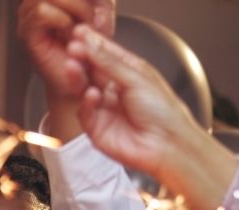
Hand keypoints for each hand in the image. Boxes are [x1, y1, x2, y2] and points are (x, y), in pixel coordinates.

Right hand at [17, 0, 114, 101]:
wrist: (85, 81)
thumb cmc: (92, 47)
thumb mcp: (101, 9)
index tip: (95, 6)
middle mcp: (35, 2)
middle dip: (80, 0)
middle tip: (92, 16)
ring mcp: (28, 16)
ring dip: (75, 8)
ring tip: (83, 26)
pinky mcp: (26, 34)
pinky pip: (43, 11)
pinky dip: (63, 19)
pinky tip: (70, 33)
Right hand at [65, 25, 203, 181]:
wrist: (167, 145)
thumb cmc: (163, 112)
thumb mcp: (137, 78)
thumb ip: (109, 62)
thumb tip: (89, 43)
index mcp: (128, 74)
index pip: (105, 54)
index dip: (92, 44)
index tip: (78, 34)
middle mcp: (115, 90)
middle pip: (91, 70)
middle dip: (81, 59)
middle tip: (71, 50)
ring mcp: (105, 109)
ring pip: (83, 89)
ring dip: (77, 77)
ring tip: (73, 67)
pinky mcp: (97, 129)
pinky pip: (85, 112)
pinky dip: (86, 102)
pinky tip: (92, 95)